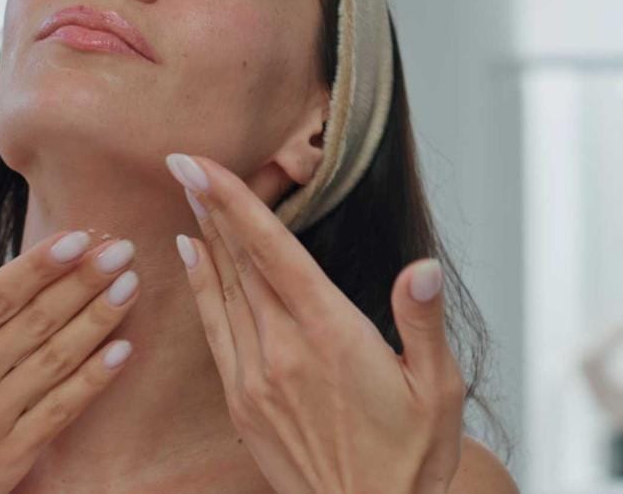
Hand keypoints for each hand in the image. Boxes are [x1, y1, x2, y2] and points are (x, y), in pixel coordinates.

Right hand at [0, 232, 141, 493]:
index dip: (40, 264)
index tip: (77, 236)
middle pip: (36, 321)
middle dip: (83, 281)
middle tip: (123, 248)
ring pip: (56, 360)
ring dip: (98, 319)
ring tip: (132, 285)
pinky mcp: (8, 460)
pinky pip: (59, 412)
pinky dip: (93, 381)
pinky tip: (122, 351)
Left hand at [165, 153, 464, 493]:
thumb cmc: (410, 458)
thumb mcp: (438, 390)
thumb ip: (422, 323)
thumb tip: (421, 268)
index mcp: (331, 334)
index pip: (273, 250)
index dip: (233, 202)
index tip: (200, 164)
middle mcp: (283, 349)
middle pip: (240, 261)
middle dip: (211, 206)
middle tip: (184, 163)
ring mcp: (255, 377)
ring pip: (223, 290)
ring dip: (204, 238)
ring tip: (187, 195)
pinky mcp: (241, 401)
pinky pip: (213, 329)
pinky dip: (200, 287)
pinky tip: (190, 257)